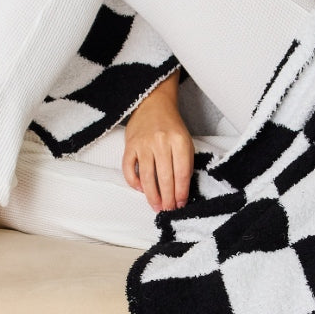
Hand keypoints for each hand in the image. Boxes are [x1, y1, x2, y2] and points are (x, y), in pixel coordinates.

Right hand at [122, 92, 193, 211]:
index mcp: (179, 141)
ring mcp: (143, 144)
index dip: (181, 191)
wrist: (153, 104)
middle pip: (164, 177)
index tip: (181, 203)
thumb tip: (181, 189)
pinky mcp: (129, 145)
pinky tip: (140, 189)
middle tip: (168, 210)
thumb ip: (185, 163)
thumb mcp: (186, 141)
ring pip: (146, 176)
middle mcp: (161, 142)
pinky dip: (133, 182)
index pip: (180, 173)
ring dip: (152, 195)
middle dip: (167, 198)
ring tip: (156, 206)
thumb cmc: (171, 126)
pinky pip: (128, 168)